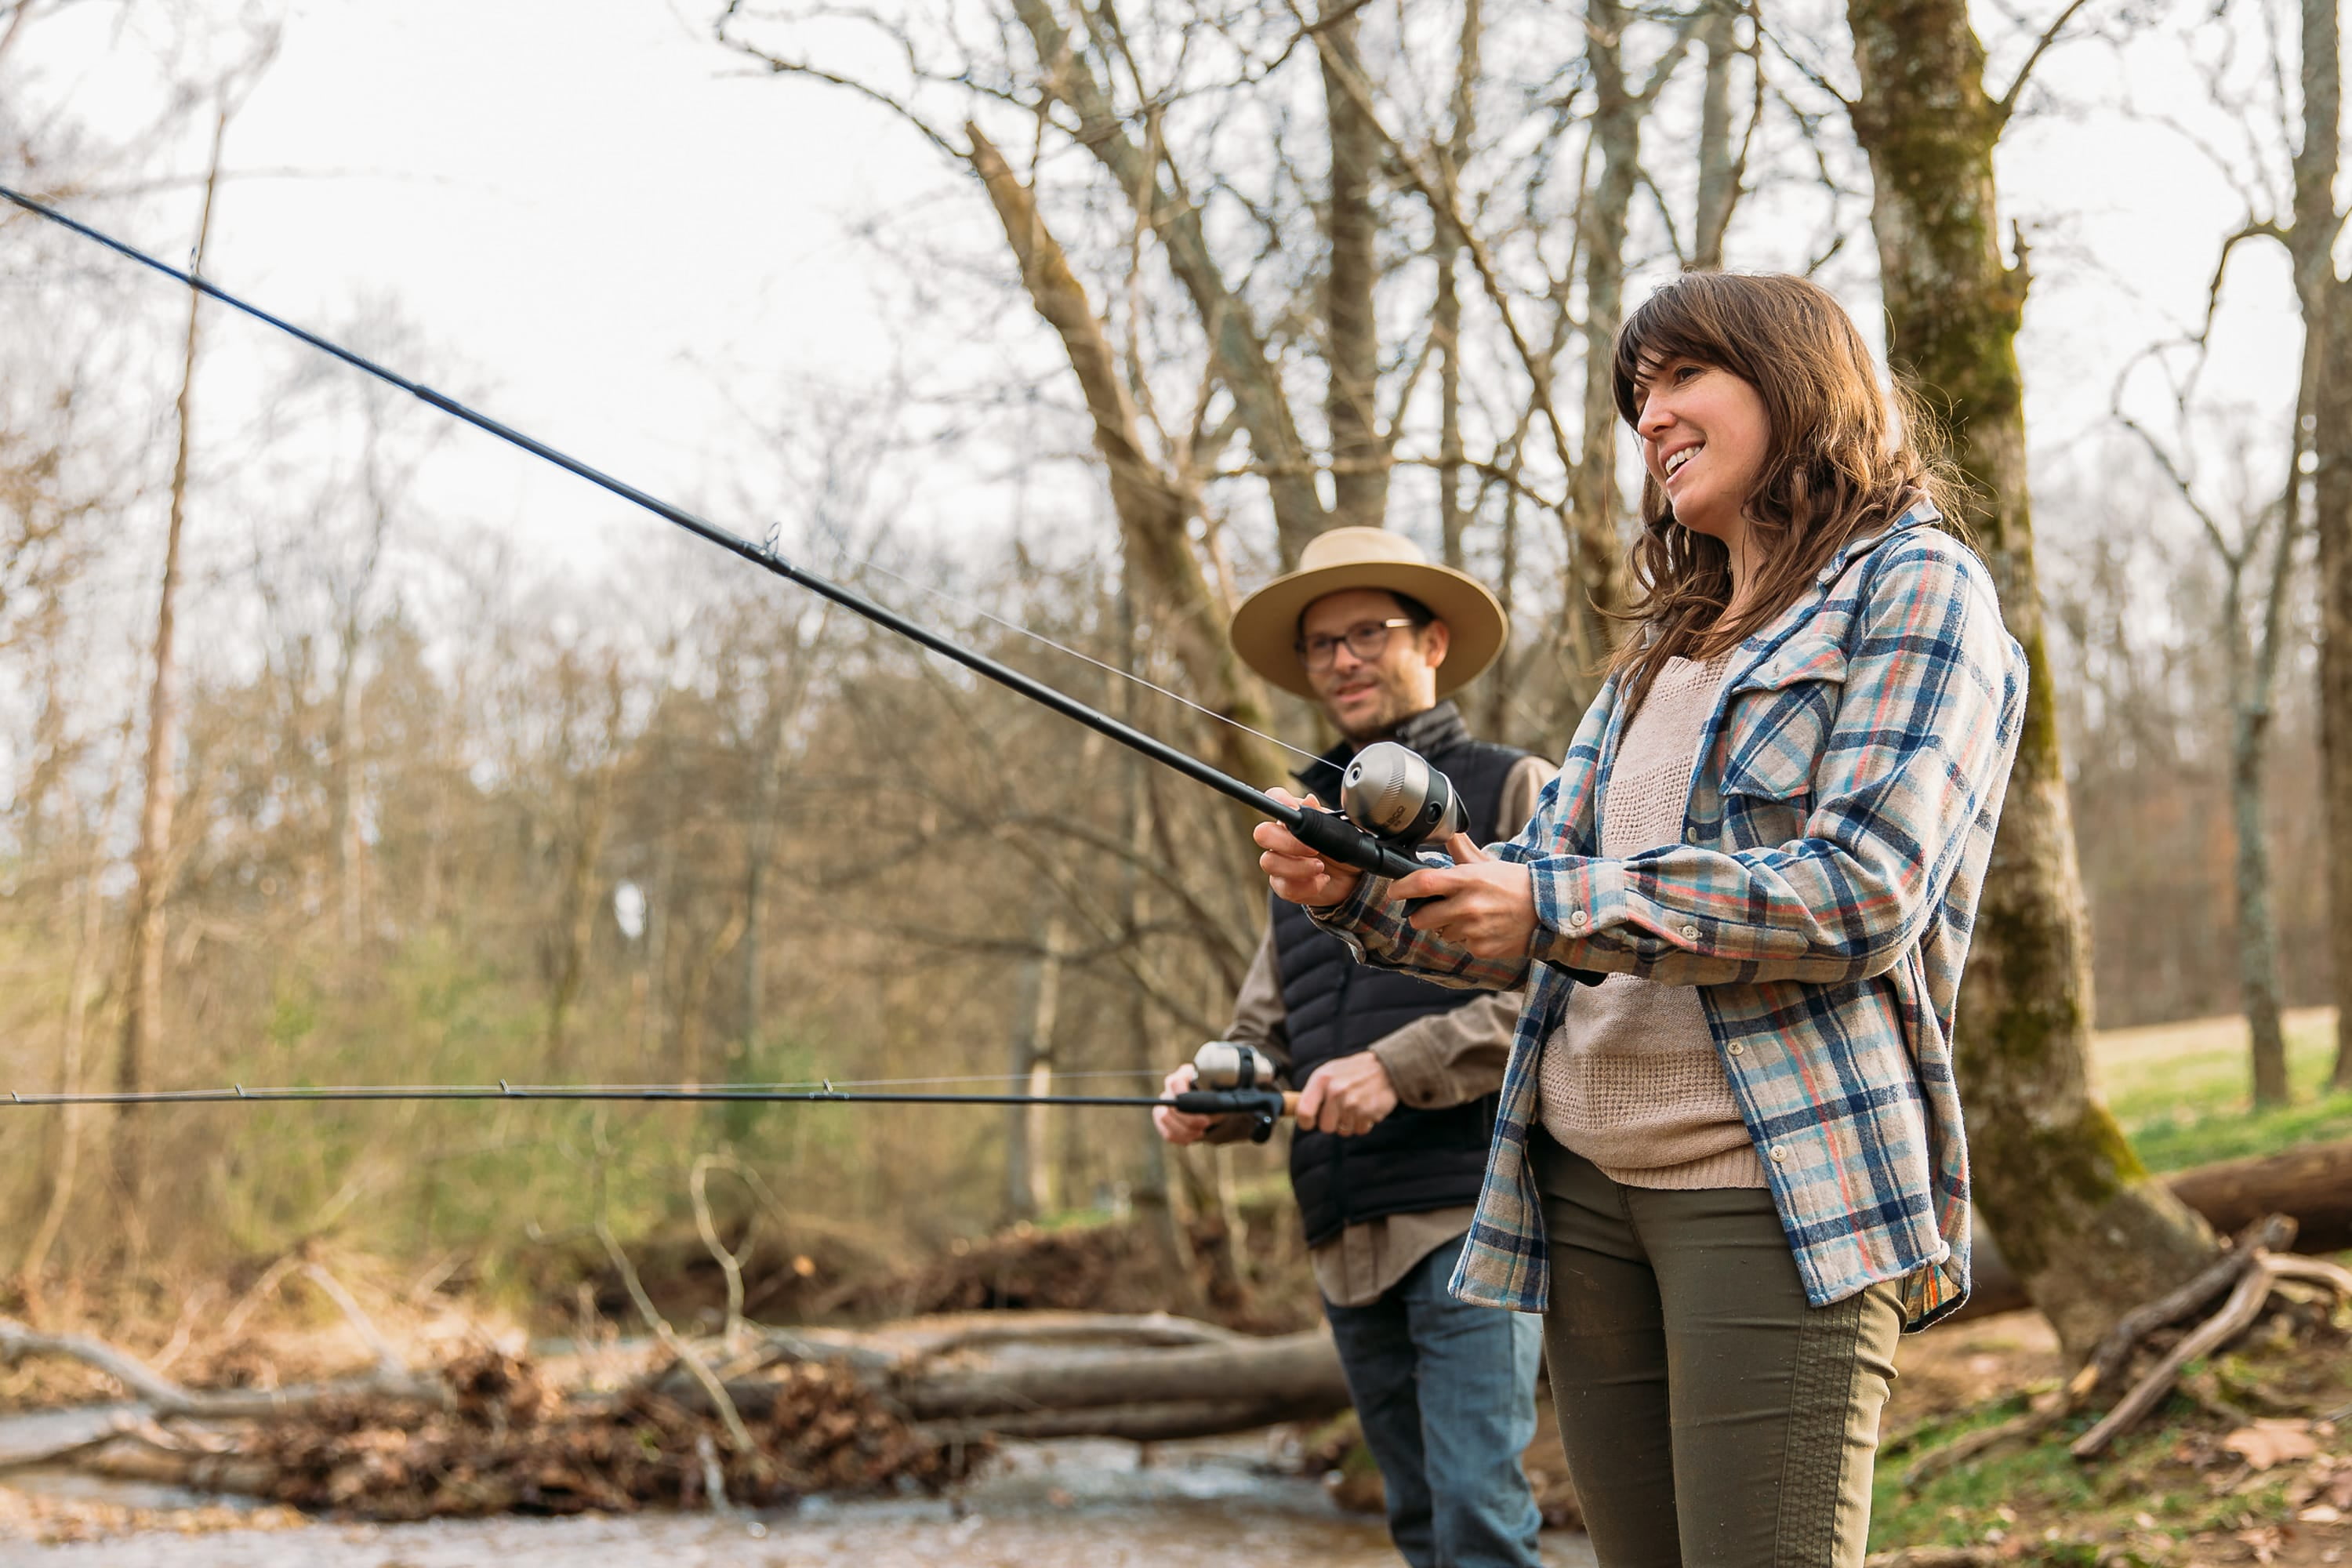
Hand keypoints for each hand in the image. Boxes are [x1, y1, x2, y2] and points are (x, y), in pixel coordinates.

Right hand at [1153, 1064, 1212, 1144]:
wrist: (1215, 1110)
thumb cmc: (1217, 1100)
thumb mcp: (1219, 1099)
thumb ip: (1212, 1101)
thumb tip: (1205, 1110)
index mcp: (1184, 1075)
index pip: (1174, 1083)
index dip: (1183, 1098)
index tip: (1203, 1114)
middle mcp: (1171, 1087)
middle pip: (1168, 1103)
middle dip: (1188, 1119)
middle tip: (1205, 1124)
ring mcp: (1164, 1103)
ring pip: (1163, 1118)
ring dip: (1184, 1130)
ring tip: (1200, 1132)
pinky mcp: (1162, 1119)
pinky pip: (1166, 1132)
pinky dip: (1180, 1137)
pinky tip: (1191, 1137)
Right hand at [1254, 789, 1364, 907]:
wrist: (1351, 877)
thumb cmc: (1341, 847)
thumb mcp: (1339, 829)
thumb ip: (1322, 816)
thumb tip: (1309, 800)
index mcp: (1293, 817)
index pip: (1274, 799)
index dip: (1278, 801)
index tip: (1294, 810)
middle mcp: (1280, 837)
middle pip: (1263, 833)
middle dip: (1289, 843)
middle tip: (1314, 850)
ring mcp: (1279, 862)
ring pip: (1269, 862)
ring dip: (1298, 867)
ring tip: (1321, 868)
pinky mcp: (1283, 885)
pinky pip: (1284, 887)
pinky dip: (1307, 886)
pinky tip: (1322, 880)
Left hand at [1295, 1052, 1398, 1136]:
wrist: (1387, 1068)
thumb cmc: (1353, 1071)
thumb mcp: (1329, 1072)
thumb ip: (1314, 1091)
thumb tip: (1301, 1113)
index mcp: (1322, 1079)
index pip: (1304, 1111)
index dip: (1305, 1122)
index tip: (1310, 1123)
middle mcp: (1336, 1091)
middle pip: (1325, 1127)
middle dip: (1333, 1123)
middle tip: (1340, 1110)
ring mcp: (1353, 1103)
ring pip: (1344, 1131)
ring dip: (1350, 1123)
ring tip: (1356, 1105)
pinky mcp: (1369, 1113)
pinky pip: (1360, 1130)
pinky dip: (1363, 1123)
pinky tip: (1366, 1108)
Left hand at [1391, 833, 1537, 960]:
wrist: (1547, 909)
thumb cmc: (1514, 884)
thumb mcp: (1487, 863)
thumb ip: (1461, 850)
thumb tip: (1446, 831)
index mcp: (1467, 880)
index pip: (1423, 883)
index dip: (1402, 887)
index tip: (1394, 891)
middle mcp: (1467, 906)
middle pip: (1421, 918)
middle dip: (1422, 915)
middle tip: (1434, 909)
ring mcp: (1474, 930)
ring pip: (1442, 933)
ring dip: (1449, 927)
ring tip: (1473, 916)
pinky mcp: (1482, 948)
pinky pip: (1462, 945)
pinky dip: (1469, 939)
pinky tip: (1486, 928)